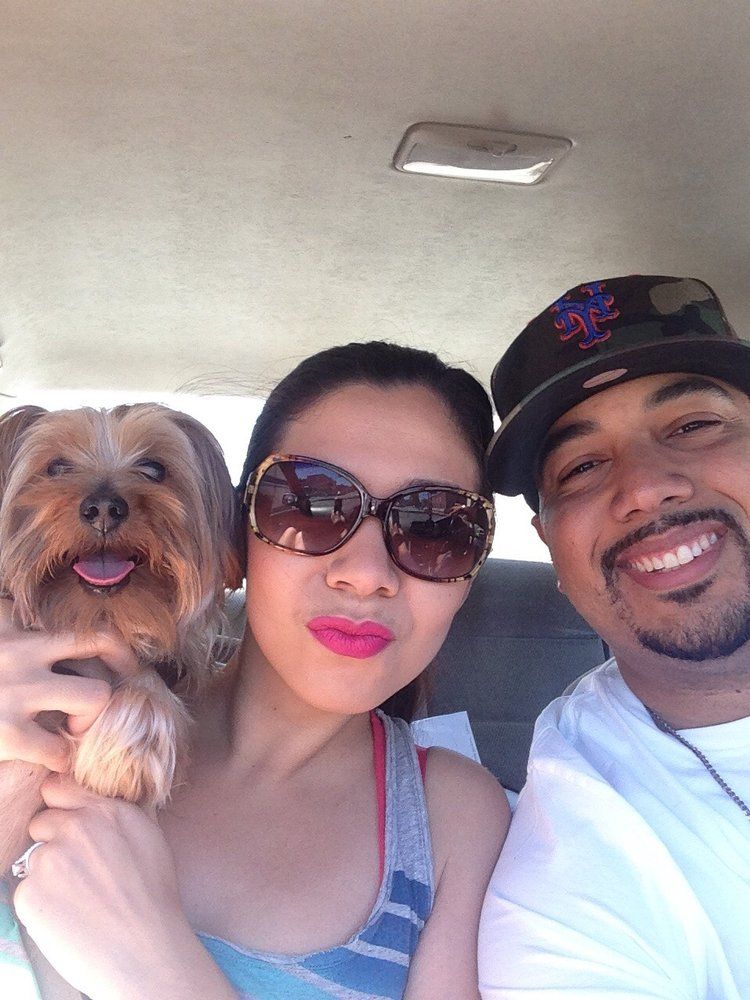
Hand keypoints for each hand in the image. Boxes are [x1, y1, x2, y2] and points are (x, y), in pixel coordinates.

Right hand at [0, 599, 136, 770]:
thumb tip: (20, 610)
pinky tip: (48, 762)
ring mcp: (15, 692)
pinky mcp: (4, 732)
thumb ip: (7, 625)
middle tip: (95, 709)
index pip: (90, 631)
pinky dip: (61, 760)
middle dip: (108, 683)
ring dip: (88, 721)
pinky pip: (59, 749)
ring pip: (93, 698)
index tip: (124, 669)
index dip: (118, 650)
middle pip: (101, 650)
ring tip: (69, 735)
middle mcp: (22, 655)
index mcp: (19, 635)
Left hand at [13, 774, 199, 999]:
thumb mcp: (149, 835)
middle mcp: (74, 828)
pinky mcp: (30, 894)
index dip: (60, 805)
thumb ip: (116, 812)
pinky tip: (70, 916)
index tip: (67, 822)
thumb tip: (94, 801)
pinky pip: (27, 890)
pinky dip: (43, 903)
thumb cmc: (154, 896)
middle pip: (42, 822)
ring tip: (81, 900)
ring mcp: (49, 860)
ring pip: (35, 859)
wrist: (146, 950)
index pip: (58, 787)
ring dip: (50, 875)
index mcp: (105, 810)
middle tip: (80, 871)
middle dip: (54, 841)